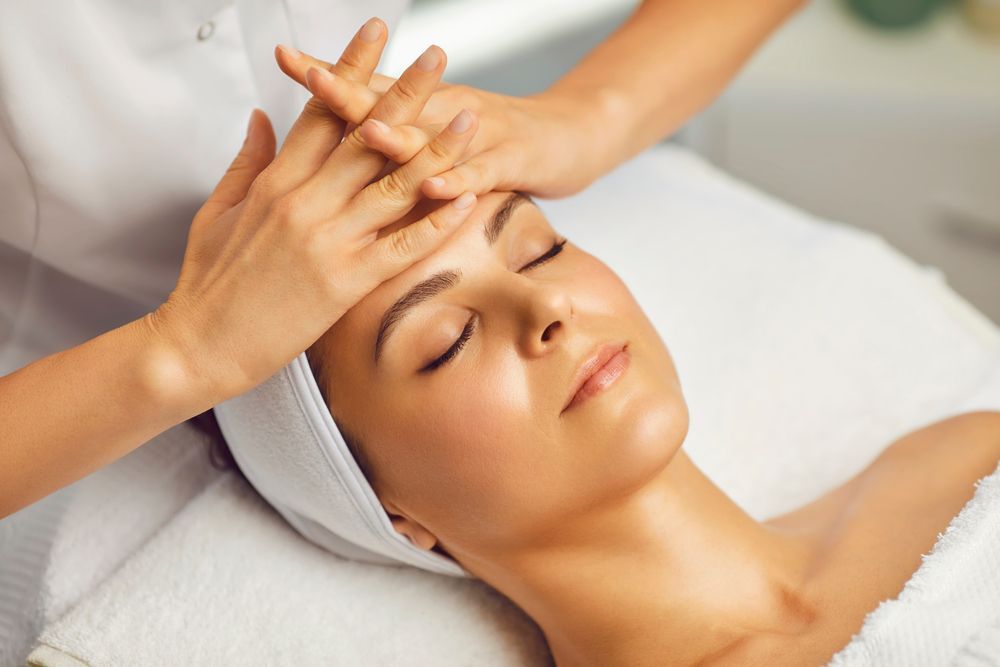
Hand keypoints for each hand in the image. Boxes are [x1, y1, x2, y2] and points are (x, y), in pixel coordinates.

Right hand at [149, 21, 479, 400]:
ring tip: (468, 116)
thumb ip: (246, 160)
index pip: (322, 112)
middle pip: (366, 136)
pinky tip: (467, 196)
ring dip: (436, 148)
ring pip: (393, 185)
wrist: (198, 345)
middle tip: (438, 55)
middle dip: (406, 92)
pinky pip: (402, 246)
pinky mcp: (346, 282)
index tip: (376, 34)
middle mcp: (305, 203)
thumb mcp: (218, 211)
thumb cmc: (208, 282)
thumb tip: (262, 115)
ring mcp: (328, 241)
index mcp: (274, 182)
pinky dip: (437, 221)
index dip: (352, 70)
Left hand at [275, 38, 609, 199]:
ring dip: (402, 135)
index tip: (284, 58)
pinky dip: (460, 180)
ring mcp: (479, 134)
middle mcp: (445, 112)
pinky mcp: (512, 161)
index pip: (367, 87)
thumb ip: (393, 125)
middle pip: (392, 101)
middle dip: (349, 91)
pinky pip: (482, 173)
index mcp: (423, 106)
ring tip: (368, 133)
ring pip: (435, 137)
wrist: (571, 133)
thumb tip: (337, 124)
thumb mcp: (442, 123)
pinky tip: (439, 188)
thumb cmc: (497, 135)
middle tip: (311, 76)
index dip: (327, 75)